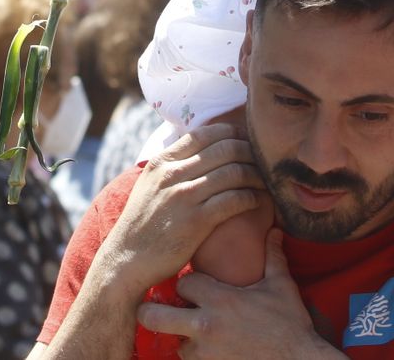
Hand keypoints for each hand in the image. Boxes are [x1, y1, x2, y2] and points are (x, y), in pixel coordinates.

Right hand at [99, 123, 266, 294]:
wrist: (126, 261)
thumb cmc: (142, 224)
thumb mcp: (149, 185)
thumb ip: (171, 166)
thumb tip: (196, 149)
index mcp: (162, 162)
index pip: (205, 134)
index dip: (232, 134)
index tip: (246, 141)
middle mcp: (172, 174)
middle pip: (225, 149)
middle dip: (250, 152)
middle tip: (263, 161)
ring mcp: (184, 197)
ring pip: (234, 172)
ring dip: (256, 175)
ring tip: (266, 181)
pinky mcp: (196, 221)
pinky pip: (234, 200)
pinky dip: (252, 197)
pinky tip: (258, 201)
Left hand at [138, 230, 332, 359]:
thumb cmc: (290, 324)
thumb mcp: (281, 286)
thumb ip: (273, 257)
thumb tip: (274, 231)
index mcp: (219, 299)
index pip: (183, 284)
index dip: (189, 285)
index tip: (196, 288)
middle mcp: (205, 325)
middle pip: (155, 316)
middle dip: (153, 311)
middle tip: (158, 309)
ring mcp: (204, 353)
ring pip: (176, 343)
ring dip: (184, 339)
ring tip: (199, 335)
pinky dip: (197, 358)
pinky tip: (211, 352)